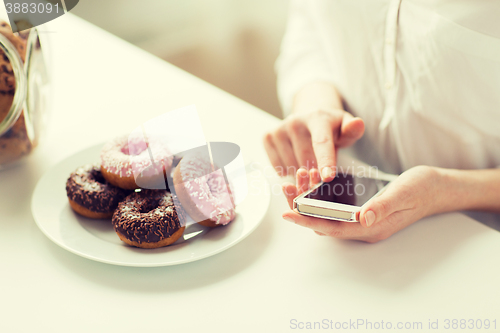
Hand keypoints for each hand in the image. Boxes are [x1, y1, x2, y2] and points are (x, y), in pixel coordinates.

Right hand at [263, 108, 363, 180]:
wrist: (309, 116)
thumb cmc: (330, 127)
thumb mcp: (345, 127)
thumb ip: (352, 130)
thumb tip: (358, 124)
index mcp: (318, 118)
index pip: (321, 143)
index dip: (325, 161)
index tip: (327, 177)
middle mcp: (296, 121)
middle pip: (306, 159)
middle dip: (314, 172)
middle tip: (321, 174)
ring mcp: (280, 129)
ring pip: (291, 166)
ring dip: (301, 173)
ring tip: (308, 164)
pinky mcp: (268, 137)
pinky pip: (278, 166)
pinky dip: (287, 171)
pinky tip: (295, 162)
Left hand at [282, 166, 443, 242]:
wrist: (437, 188)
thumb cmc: (422, 189)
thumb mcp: (404, 193)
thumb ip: (383, 206)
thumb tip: (363, 217)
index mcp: (371, 228)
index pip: (332, 228)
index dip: (308, 221)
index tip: (288, 213)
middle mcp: (363, 228)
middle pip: (324, 223)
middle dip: (302, 208)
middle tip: (287, 188)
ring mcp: (362, 221)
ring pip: (327, 215)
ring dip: (310, 200)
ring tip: (297, 180)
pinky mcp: (362, 211)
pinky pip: (334, 208)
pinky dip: (320, 196)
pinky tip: (313, 181)